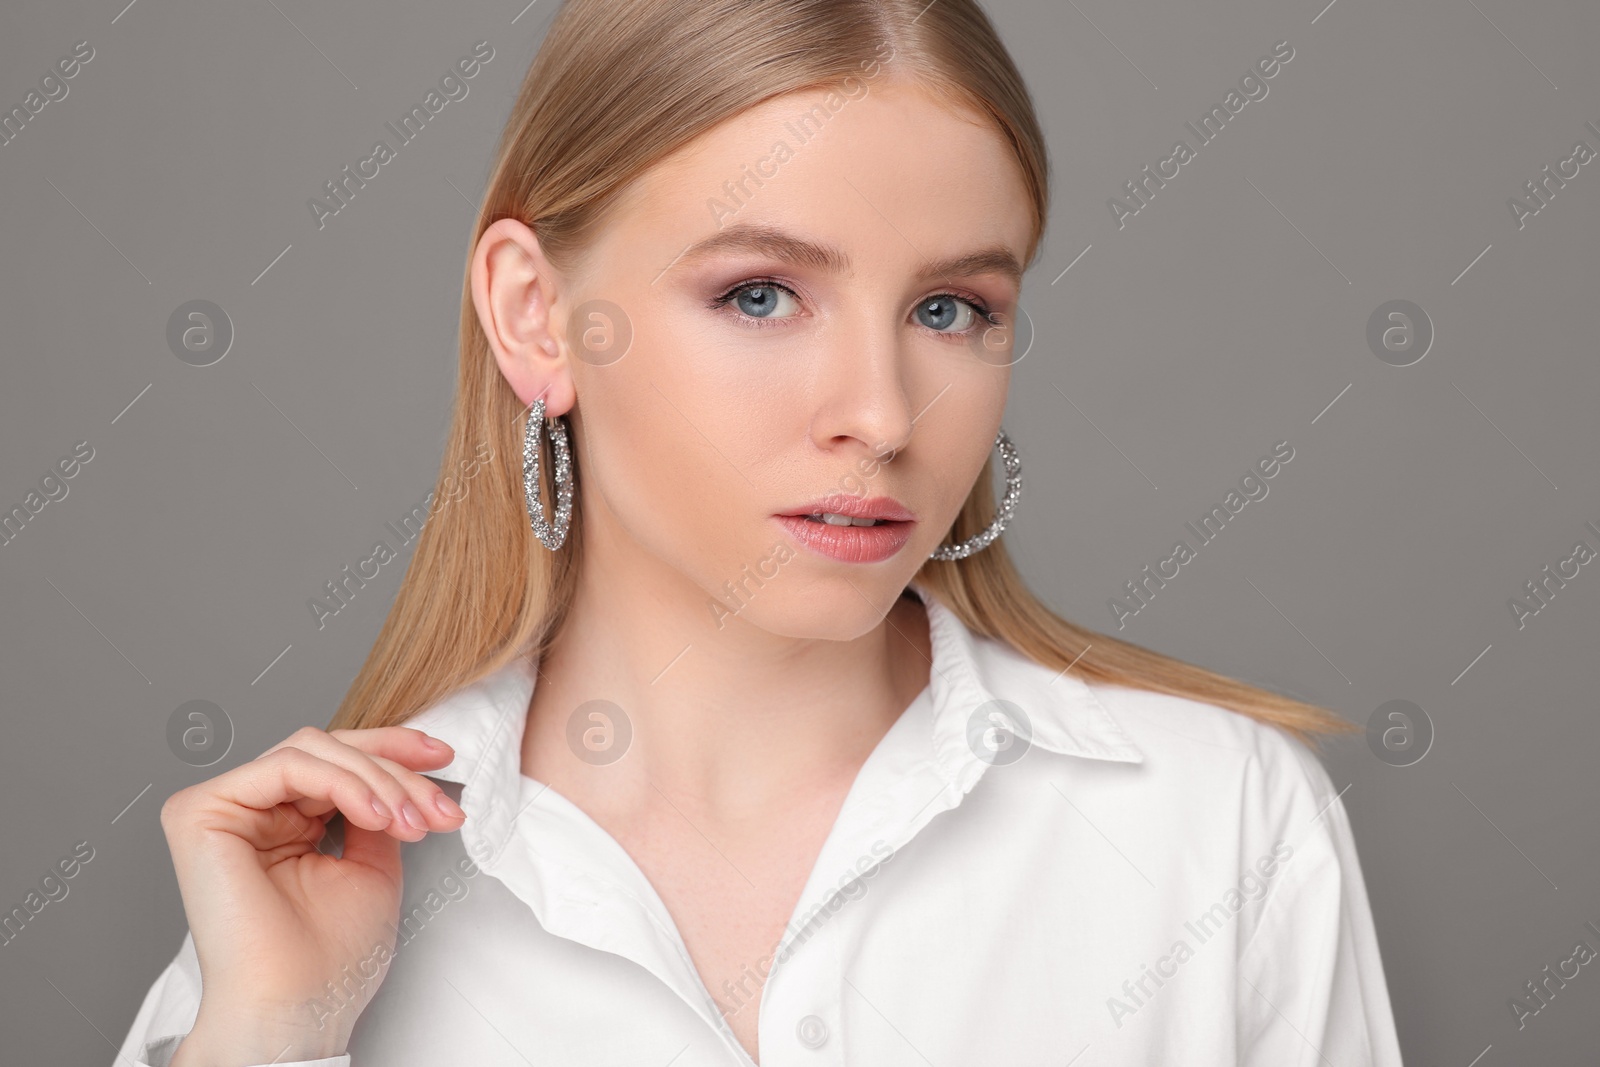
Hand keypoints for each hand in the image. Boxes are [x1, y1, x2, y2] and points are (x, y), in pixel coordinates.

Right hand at [160, 725, 463, 1064]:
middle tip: (436, 808)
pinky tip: (375, 815)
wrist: (299, 1008)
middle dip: (395, 770)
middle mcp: (248, 812)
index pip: (336, 762)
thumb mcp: (372, 864)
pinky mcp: (201, 812)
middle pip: (328, 749)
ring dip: (377, 780)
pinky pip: (287, 765)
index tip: (442, 760)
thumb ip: (376, 810)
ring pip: (314, 749)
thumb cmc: (328, 960)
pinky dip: (342, 782)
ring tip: (409, 822)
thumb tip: (400, 770)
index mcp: (282, 824)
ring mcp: (222, 809)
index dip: (392, 751)